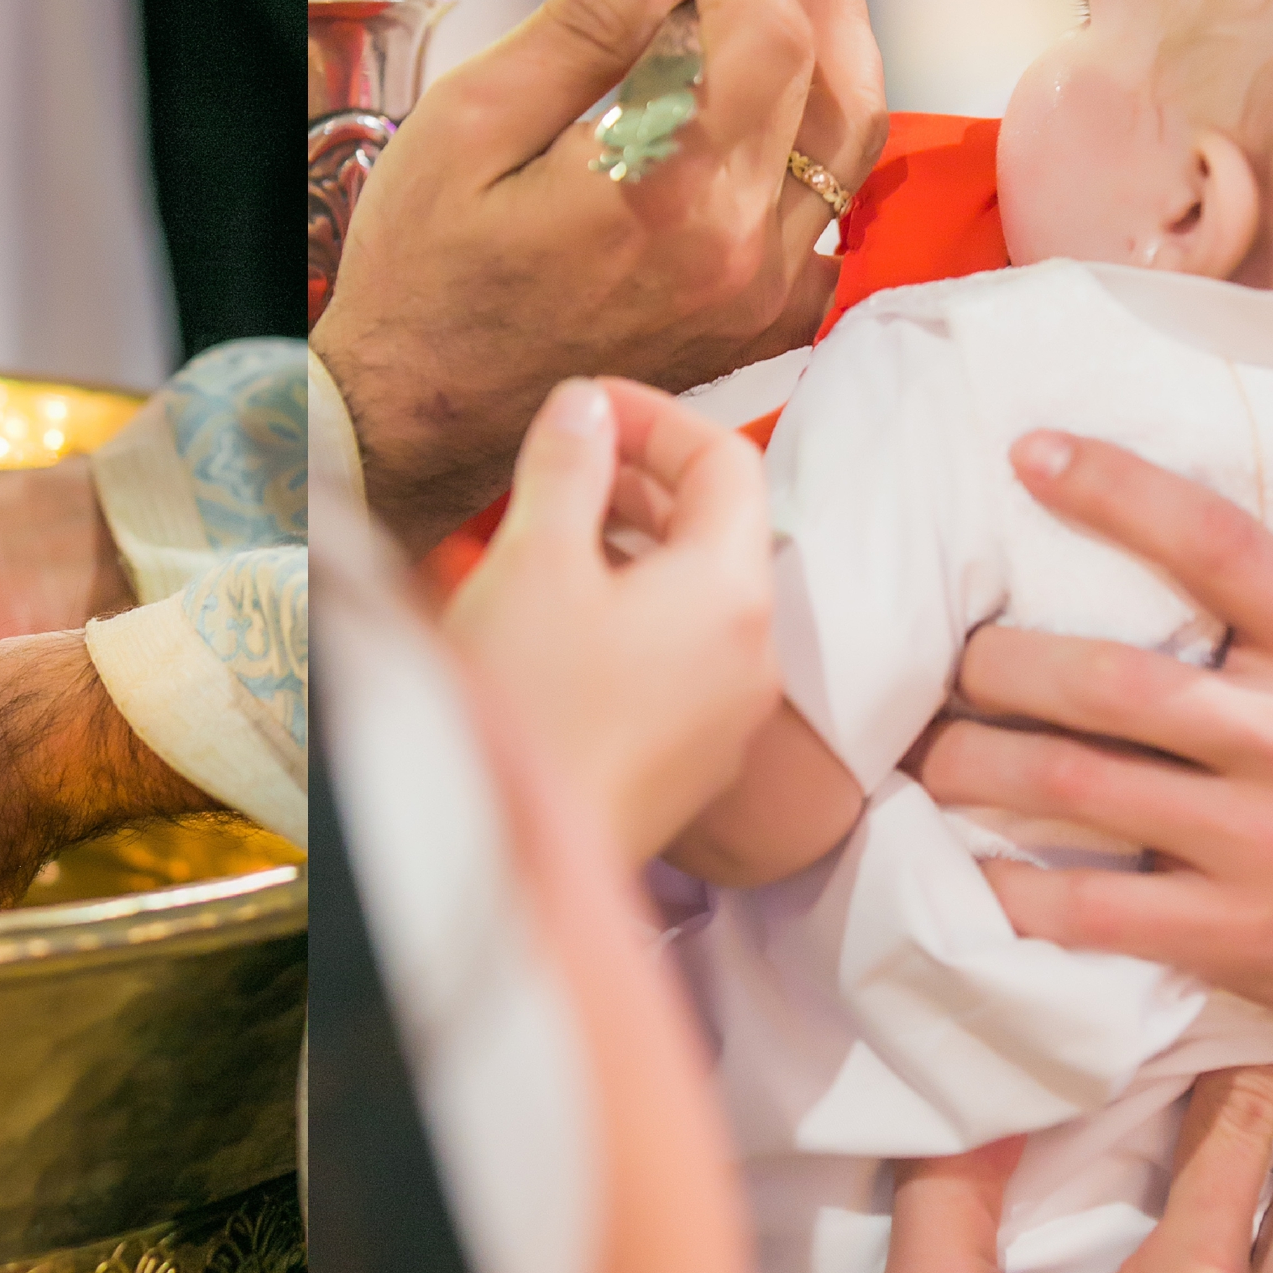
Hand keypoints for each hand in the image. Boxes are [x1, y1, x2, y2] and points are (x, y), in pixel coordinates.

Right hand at [315, 0, 885, 554]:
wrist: (412, 423)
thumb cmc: (422, 277)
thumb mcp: (473, 126)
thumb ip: (584, 28)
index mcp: (671, 192)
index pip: (763, 38)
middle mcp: (736, 252)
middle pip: (829, 91)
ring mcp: (753, 303)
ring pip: (845, 161)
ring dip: (841, 67)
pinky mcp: (747, 335)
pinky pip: (825, 236)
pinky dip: (823, 167)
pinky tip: (796, 125)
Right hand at [444, 377, 774, 858]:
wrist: (521, 865)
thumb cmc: (530, 713)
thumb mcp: (534, 561)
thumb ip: (567, 467)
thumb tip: (585, 408)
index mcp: (732, 592)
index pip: (726, 459)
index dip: (655, 416)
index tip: (588, 406)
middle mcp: (752, 655)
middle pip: (717, 532)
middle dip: (638, 482)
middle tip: (562, 461)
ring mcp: (726, 718)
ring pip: (695, 599)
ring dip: (629, 549)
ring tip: (549, 536)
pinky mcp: (688, 765)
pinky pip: (677, 662)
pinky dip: (629, 618)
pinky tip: (559, 620)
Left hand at [912, 436, 1272, 1143]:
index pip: (1214, 547)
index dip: (1113, 492)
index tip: (1028, 453)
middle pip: (1104, 680)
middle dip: (998, 660)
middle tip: (944, 650)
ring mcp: (1256, 842)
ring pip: (1075, 787)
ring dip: (976, 762)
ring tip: (923, 744)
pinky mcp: (1234, 933)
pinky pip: (1094, 912)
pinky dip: (1015, 892)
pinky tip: (964, 866)